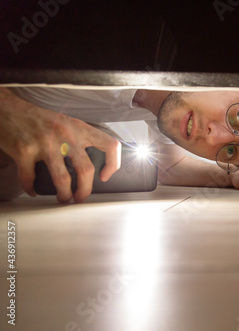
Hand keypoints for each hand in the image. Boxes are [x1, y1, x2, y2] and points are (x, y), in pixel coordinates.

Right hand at [0, 88, 120, 202]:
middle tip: (81, 198)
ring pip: (62, 179)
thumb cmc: (38, 119)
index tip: (105, 176)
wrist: (7, 108)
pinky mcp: (23, 151)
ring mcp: (44, 143)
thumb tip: (93, 165)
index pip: (109, 145)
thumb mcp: (66, 124)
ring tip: (63, 198)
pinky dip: (31, 188)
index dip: (113, 164)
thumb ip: (80, 140)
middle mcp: (65, 135)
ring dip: (64, 194)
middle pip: (86, 169)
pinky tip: (33, 190)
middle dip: (85, 190)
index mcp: (79, 128)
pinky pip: (30, 178)